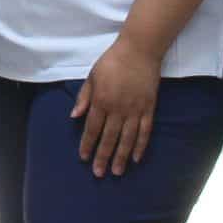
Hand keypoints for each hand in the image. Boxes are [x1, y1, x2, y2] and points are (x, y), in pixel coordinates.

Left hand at [72, 38, 161, 177]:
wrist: (139, 50)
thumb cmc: (112, 61)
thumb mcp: (92, 76)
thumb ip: (84, 97)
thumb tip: (74, 116)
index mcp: (101, 100)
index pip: (92, 128)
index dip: (87, 144)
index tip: (84, 158)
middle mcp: (117, 108)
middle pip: (108, 138)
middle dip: (102, 157)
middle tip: (98, 173)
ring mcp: (134, 110)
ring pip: (127, 139)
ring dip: (121, 156)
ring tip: (116, 171)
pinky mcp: (148, 108)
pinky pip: (145, 131)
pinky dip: (141, 146)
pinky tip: (136, 158)